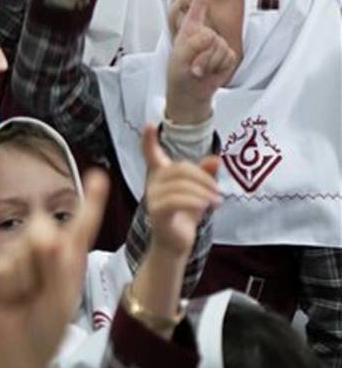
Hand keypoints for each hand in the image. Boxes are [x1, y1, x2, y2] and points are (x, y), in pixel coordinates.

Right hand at [0, 168, 108, 367]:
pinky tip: (11, 296)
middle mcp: (45, 249)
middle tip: (42, 286)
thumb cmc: (48, 325)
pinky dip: (10, 284)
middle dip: (42, 252)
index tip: (98, 176)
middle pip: (42, 226)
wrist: (19, 348)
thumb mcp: (61, 298)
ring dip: (26, 276)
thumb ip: (57, 266)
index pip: (81, 223)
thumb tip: (49, 235)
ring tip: (27, 295)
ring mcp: (20, 256)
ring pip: (22, 246)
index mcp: (70, 255)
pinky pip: (4, 265)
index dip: (90, 200)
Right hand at [141, 124, 220, 258]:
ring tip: (217, 201)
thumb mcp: (199, 192)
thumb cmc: (185, 217)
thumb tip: (216, 158)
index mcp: (161, 176)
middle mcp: (153, 183)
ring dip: (203, 191)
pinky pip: (177, 200)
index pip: (151, 154)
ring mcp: (153, 197)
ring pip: (181, 184)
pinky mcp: (157, 211)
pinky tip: (207, 205)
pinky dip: (195, 200)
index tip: (149, 124)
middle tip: (217, 190)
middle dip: (202, 177)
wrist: (176, 244)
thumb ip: (205, 175)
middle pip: (179, 168)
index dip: (149, 139)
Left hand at [165, 0, 237, 123]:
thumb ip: (192, 44)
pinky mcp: (228, 55)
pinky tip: (209, 72)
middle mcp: (206, 33)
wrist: (190, 93)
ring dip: (207, 63)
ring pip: (219, 48)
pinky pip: (227, 57)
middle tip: (192, 65)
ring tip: (199, 69)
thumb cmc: (179, 73)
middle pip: (210, 36)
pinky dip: (216, 68)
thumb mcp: (178, 57)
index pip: (198, 4)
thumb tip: (209, 37)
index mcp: (190, 28)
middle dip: (200, 54)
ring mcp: (218, 44)